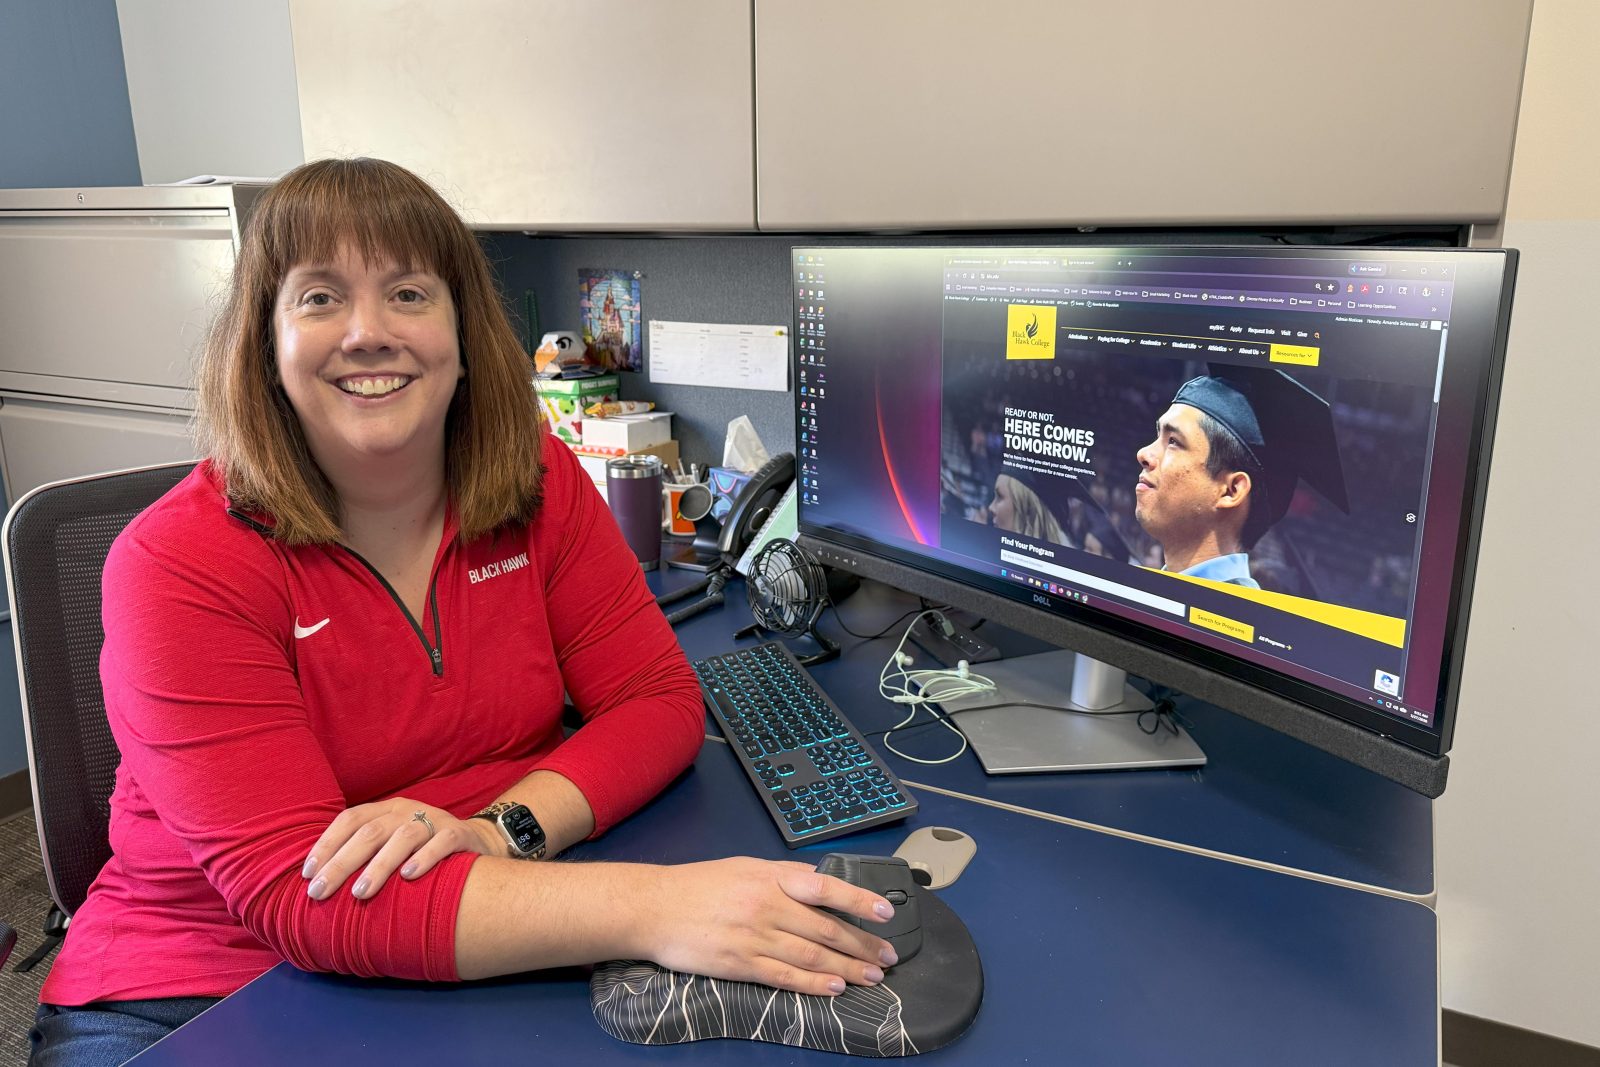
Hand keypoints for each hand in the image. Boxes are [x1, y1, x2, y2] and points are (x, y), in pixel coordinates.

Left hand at [301, 798, 499, 900]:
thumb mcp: (391, 844)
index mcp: (385, 810)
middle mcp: (406, 810)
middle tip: (319, 892)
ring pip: (402, 837)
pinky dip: (424, 858)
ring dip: (378, 865)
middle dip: (341, 863)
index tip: (307, 874)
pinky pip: (441, 843)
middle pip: (369, 832)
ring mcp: (434, 820)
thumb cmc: (422, 850)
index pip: (349, 820)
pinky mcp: (459, 834)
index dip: (326, 845)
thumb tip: (318, 881)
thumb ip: (364, 854)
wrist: (478, 842)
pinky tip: (409, 876)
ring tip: (360, 893)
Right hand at [642, 857, 899, 995]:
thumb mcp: (745, 867)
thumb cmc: (699, 885)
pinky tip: (836, 988)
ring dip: (848, 968)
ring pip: (812, 956)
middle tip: (889, 957)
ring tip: (873, 976)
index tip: (886, 913)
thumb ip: (783, 876)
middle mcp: (768, 906)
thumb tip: (819, 881)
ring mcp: (755, 937)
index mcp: (771, 877)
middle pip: (826, 929)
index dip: (859, 901)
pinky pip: (785, 977)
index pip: (826, 889)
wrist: (654, 908)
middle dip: (863, 945)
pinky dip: (814, 984)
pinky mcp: (741, 965)